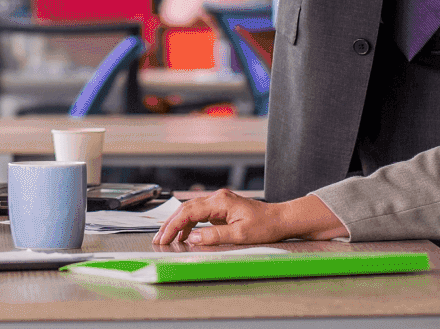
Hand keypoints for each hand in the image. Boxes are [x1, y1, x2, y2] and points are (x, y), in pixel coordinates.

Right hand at [152, 191, 346, 246]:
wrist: (281, 220)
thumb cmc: (265, 226)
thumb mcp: (240, 235)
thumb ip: (214, 236)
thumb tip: (192, 238)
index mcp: (220, 202)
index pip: (189, 212)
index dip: (173, 226)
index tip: (164, 238)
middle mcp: (217, 199)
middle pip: (186, 210)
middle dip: (170, 225)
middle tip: (159, 239)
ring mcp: (219, 203)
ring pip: (191, 212)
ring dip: (178, 225)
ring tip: (167, 239)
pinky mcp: (222, 209)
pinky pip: (200, 215)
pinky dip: (190, 225)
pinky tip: (185, 236)